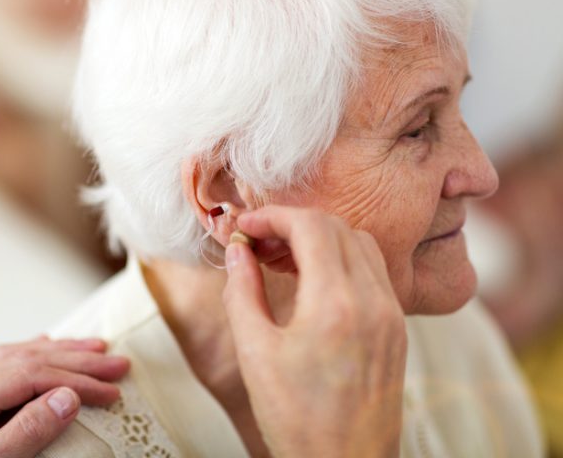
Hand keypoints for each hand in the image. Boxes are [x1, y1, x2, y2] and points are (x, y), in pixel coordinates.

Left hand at [0, 336, 129, 457]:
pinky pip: (2, 368)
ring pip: (13, 358)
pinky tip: (47, 349)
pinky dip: (33, 357)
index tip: (110, 391)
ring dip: (58, 351)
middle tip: (118, 363)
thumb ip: (24, 434)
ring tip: (94, 348)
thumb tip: (67, 396)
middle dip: (76, 359)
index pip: (27, 376)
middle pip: (24, 360)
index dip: (73, 379)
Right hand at [223, 206, 405, 457]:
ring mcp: (392, 315)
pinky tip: (313, 281)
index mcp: (337, 304)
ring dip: (321, 238)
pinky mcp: (397, 329)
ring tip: (283, 258)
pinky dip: (343, 259)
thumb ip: (242, 291)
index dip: (274, 216)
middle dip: (294, 223)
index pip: (311, 226)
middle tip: (259, 241)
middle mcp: (374, 301)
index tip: (246, 228)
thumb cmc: (296, 419)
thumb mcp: (255, 353)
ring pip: (361, 244)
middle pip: (337, 227)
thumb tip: (237, 250)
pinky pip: (374, 272)